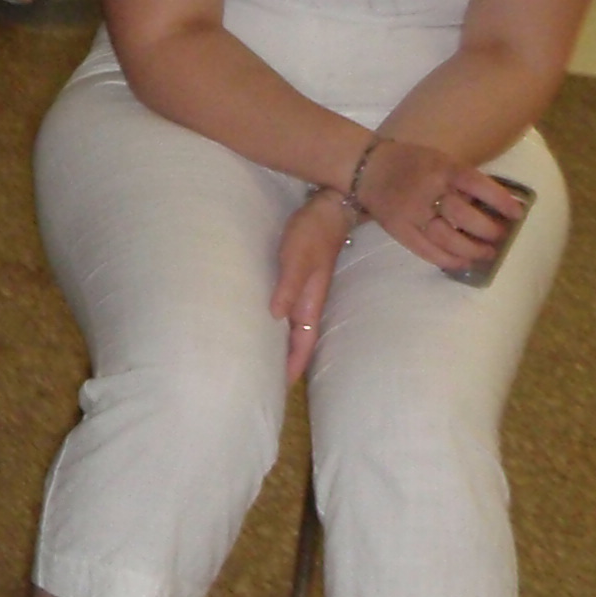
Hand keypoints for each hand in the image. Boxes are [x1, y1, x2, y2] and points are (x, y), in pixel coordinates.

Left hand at [269, 189, 355, 381]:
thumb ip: (288, 286)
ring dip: (285, 345)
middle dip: (289, 362)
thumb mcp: (296, 258)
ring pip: (296, 328)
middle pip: (300, 340)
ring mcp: (306, 292)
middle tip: (270, 382)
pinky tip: (268, 326)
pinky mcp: (299, 281)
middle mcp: (310, 302)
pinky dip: (282, 325)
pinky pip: (291, 311)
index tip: (282, 387)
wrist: (328, 209)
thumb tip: (276, 316)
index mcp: (311, 302)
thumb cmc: (312, 232)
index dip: (294, 364)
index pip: (303, 342)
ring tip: (267, 362)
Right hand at [348, 135, 521, 275]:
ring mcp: (412, 212)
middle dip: (488, 230)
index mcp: (442, 168)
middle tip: (500, 236)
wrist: (366, 167)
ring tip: (486, 253)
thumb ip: (461, 180)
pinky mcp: (399, 229)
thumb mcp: (439, 160)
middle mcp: (428, 191)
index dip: (501, 201)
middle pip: (464, 216)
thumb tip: (492, 205)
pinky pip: (425, 250)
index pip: (478, 185)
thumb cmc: (409, 162)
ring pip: (446, 237)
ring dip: (471, 249)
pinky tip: (462, 263)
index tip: (517, 213)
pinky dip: (446, 259)